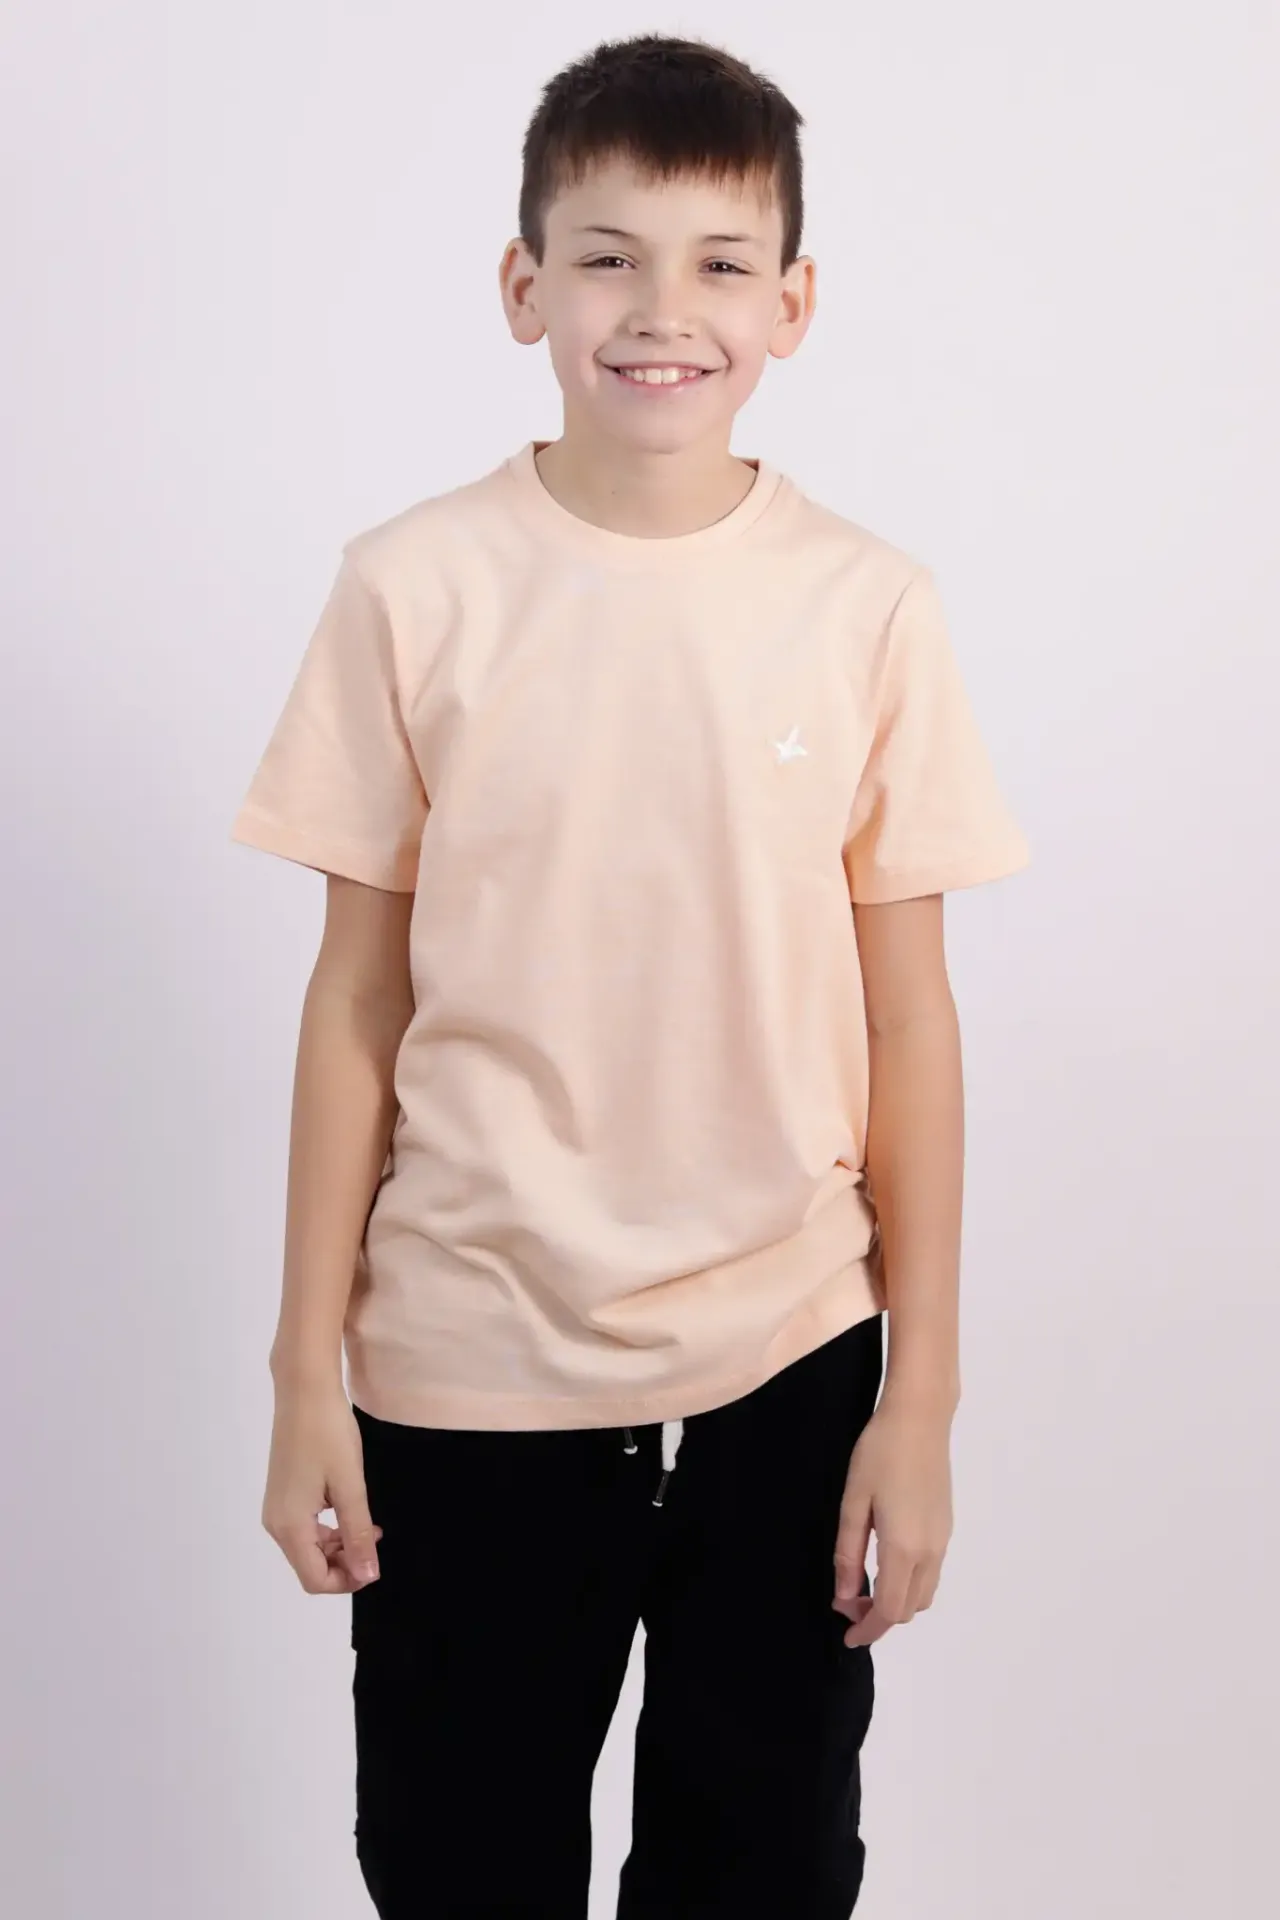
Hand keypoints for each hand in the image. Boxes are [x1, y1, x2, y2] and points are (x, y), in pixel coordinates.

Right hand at [262, 1377, 382, 1594]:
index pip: (315, 1579)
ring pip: (308, 1547)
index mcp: (289, 1525)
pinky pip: (305, 1527)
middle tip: (375, 1537)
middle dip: (344, 1562)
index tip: (374, 1561)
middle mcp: (276, 1522)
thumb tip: (366, 1575)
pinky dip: (329, 1528)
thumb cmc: (328, 1434)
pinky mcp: (282, 1493)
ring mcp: (276, 1507)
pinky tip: (349, 1508)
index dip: (347, 1581)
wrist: (304, 1391)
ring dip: (339, 1545)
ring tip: (368, 1524)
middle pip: (310, 1566)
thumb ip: (357, 1533)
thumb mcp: (350, 1485)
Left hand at [832, 1396, 953, 1646]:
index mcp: (904, 1548)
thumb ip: (848, 1553)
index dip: (867, 1630)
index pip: (889, 1611)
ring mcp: (943, 1539)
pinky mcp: (946, 1526)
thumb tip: (844, 1595)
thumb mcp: (853, 1502)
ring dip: (897, 1601)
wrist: (920, 1418)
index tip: (847, 1635)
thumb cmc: (879, 1453)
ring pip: (924, 1593)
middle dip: (880, 1618)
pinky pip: (931, 1572)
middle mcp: (930, 1551)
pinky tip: (886, 1563)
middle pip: (910, 1609)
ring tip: (864, 1586)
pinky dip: (910, 1583)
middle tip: (847, 1603)